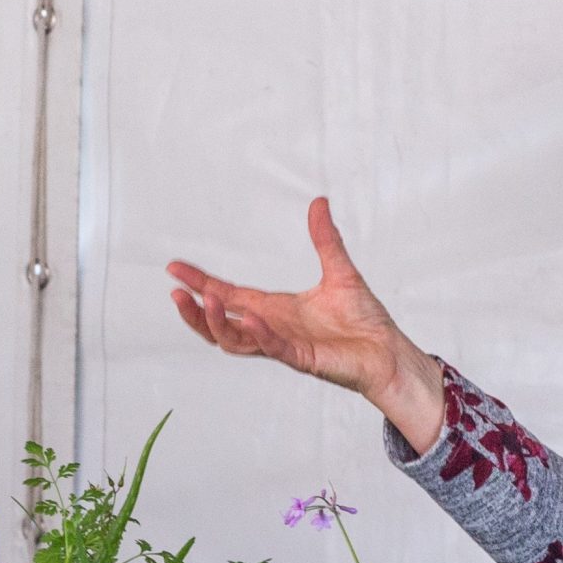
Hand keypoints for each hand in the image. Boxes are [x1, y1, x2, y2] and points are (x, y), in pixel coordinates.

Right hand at [166, 197, 446, 452]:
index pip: (228, 295)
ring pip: (235, 342)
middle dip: (194, 311)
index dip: (200, 282)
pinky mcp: (304, 360)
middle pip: (219, 324)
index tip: (173, 268)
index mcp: (275, 309)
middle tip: (175, 292)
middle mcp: (273, 329)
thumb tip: (319, 202)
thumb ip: (325, 239)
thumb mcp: (340, 271)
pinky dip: (261, 336)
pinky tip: (250, 319)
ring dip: (216, 323)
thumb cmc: (364, 321)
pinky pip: (274, 350)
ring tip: (204, 300)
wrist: (389, 351)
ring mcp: (285, 346)